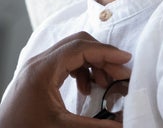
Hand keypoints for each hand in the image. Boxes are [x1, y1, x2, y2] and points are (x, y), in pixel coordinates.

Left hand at [0, 32, 131, 127]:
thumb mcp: (62, 127)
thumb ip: (94, 125)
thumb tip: (122, 125)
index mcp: (42, 69)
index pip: (79, 48)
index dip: (105, 52)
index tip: (126, 61)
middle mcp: (38, 62)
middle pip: (76, 43)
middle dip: (101, 56)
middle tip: (120, 75)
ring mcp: (36, 66)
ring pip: (71, 52)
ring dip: (92, 64)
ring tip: (105, 84)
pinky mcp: (37, 74)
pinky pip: (64, 62)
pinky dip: (81, 70)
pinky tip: (86, 90)